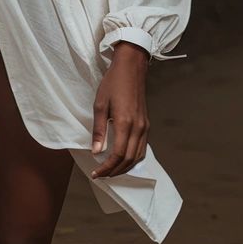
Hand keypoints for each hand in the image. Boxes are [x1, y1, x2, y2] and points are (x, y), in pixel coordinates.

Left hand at [90, 44, 150, 176]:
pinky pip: (142, 148)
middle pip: (128, 159)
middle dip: (114, 171)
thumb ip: (99, 130)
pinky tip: (123, 160)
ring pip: (137, 156)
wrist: (131, 68)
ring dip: (124, 167)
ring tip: (111, 171)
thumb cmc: (113, 83)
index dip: (106, 167)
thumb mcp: (100, 105)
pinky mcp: (146, 124)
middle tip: (101, 175)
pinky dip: (133, 159)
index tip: (96, 173)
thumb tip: (96, 152)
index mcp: (125, 123)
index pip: (117, 155)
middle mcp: (138, 128)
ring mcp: (145, 126)